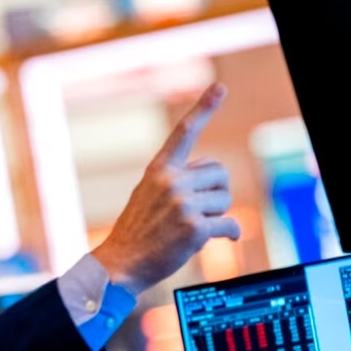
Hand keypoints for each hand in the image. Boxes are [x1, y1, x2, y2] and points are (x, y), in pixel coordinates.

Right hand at [91, 83, 240, 296]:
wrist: (120, 263)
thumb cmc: (136, 232)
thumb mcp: (147, 195)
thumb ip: (175, 180)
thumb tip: (212, 177)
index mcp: (158, 170)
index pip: (184, 132)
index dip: (204, 107)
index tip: (221, 87)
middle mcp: (171, 182)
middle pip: (220, 173)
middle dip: (217, 191)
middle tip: (201, 209)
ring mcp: (183, 204)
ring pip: (225, 200)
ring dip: (217, 215)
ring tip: (193, 227)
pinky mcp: (195, 228)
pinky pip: (230, 225)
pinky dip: (229, 235)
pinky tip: (216, 239)